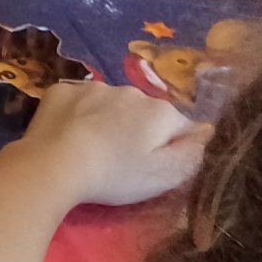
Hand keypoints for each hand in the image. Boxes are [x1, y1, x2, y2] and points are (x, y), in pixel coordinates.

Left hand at [16, 81, 206, 207]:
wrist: (54, 163)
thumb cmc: (115, 174)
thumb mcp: (165, 174)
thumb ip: (193, 153)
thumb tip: (208, 132)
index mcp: (160, 112)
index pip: (181, 127)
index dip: (171, 147)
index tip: (154, 165)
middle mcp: (131, 91)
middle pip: (145, 113)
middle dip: (139, 132)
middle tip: (121, 160)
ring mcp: (94, 87)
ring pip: (111, 104)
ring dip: (108, 121)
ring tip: (93, 149)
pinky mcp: (62, 90)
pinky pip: (79, 101)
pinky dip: (78, 115)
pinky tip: (68, 135)